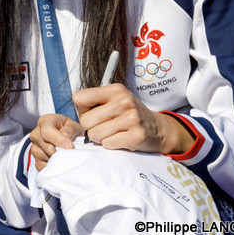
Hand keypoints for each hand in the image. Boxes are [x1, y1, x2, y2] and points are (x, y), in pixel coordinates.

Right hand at [29, 114, 83, 170]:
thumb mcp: (73, 126)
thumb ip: (70, 131)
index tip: (70, 146)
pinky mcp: (35, 158)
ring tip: (64, 154)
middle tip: (69, 152)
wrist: (65, 136)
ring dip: (55, 158)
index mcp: (45, 121)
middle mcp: (36, 133)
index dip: (58, 140)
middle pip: (45, 145)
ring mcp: (34, 146)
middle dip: (59, 150)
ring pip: (42, 156)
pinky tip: (58, 160)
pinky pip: (41, 165)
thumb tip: (66, 141)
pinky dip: (51, 166)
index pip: (46, 131)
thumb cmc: (69, 129)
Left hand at [73, 84, 191, 153]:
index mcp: (115, 90)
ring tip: (114, 132)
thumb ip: (95, 101)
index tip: (92, 112)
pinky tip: (121, 138)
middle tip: (104, 125)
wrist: (157, 128)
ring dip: (101, 137)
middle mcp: (123, 101)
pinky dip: (111, 144)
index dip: (82, 109)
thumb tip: (76, 108)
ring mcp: (131, 119)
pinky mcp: (135, 136)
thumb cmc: (130, 114)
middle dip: (91, 127)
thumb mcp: (115, 99)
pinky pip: (107, 144)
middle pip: (85, 121)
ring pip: (95, 134)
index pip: (79, 98)